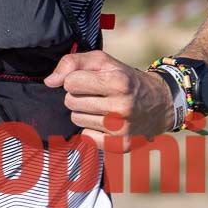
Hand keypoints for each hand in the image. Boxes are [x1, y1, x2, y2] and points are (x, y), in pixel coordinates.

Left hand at [43, 50, 174, 149]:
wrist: (158, 103)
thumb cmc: (124, 78)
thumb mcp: (103, 61)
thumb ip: (72, 63)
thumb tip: (49, 82)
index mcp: (117, 82)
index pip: (70, 82)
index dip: (74, 80)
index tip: (87, 80)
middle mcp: (121, 107)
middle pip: (71, 102)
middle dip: (77, 96)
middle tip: (95, 94)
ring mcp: (121, 129)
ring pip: (76, 120)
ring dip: (83, 112)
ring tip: (101, 107)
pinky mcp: (121, 145)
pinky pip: (86, 138)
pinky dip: (91, 130)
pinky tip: (104, 122)